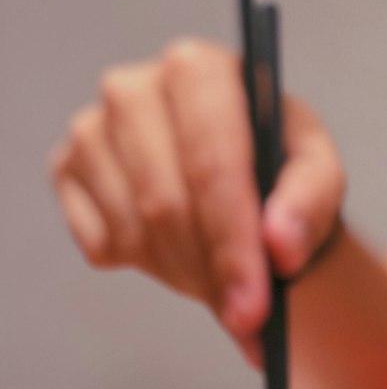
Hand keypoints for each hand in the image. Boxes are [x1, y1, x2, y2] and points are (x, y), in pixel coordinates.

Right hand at [49, 40, 343, 363]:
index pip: (210, 163)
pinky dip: (146, 266)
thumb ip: (310, 206)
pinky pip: (102, 243)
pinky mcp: (67, 172)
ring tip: (221, 275)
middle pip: (166, 203)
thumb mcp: (318, 178)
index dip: (233, 243)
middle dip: (211, 272)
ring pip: (133, 230)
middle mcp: (133, 90)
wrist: (241, 187)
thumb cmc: (280, 176)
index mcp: (199, 70)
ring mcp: (92, 130)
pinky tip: (178, 251)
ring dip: (184, 274)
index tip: (252, 307)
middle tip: (245, 318)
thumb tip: (280, 247)